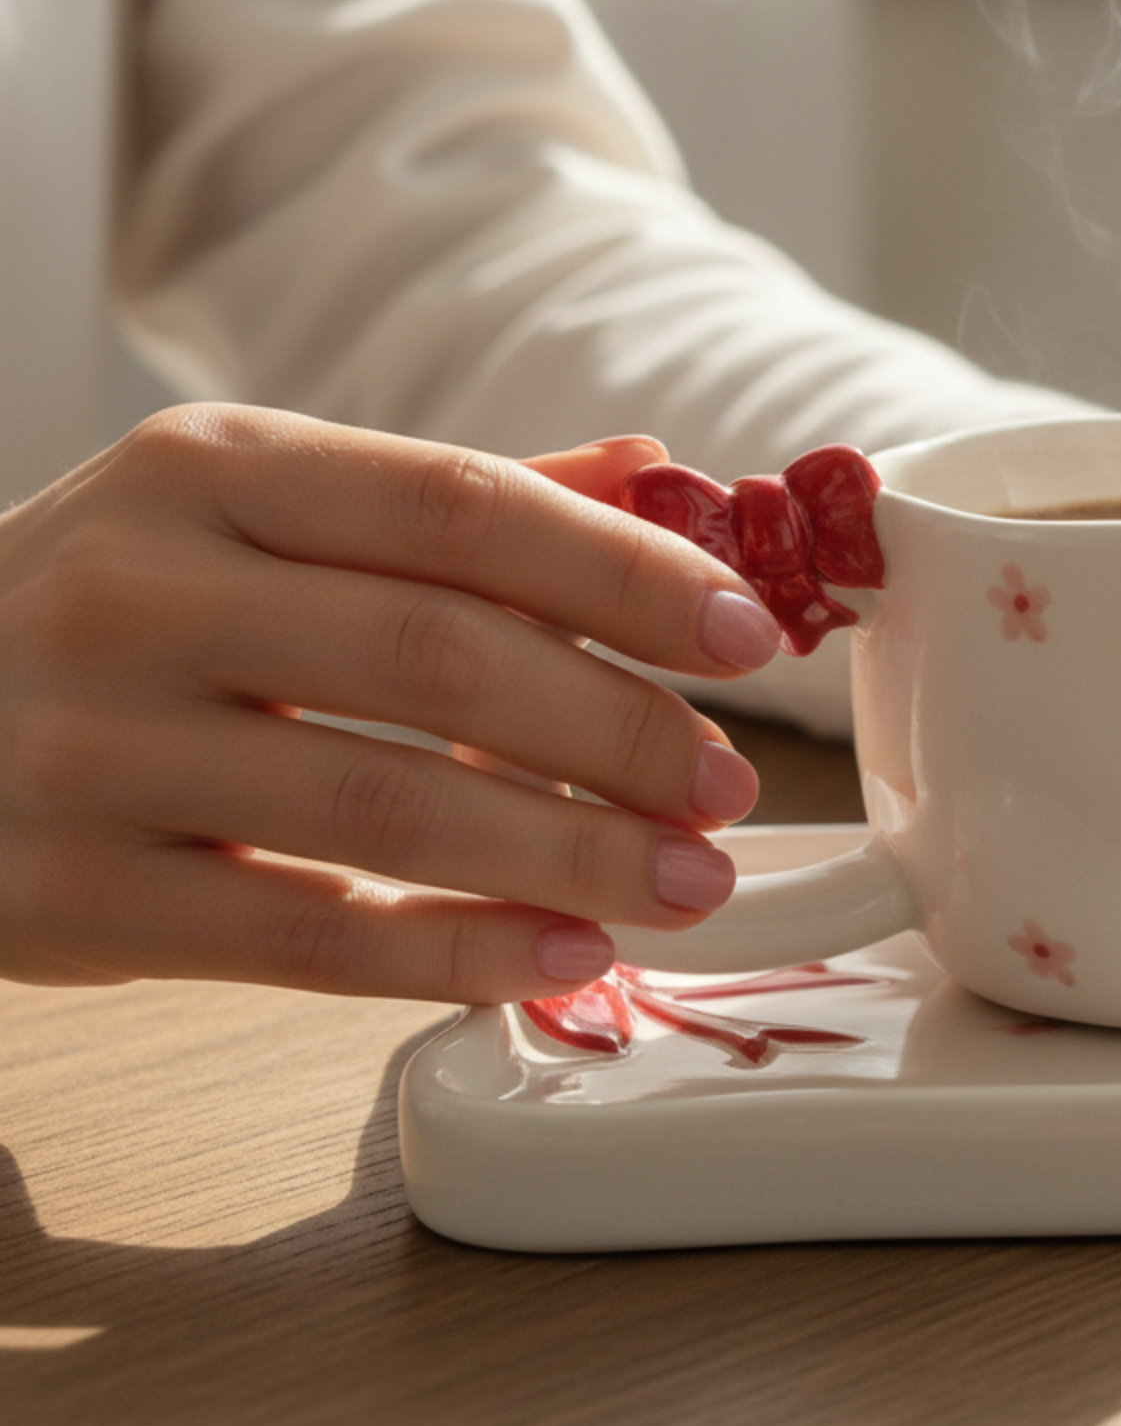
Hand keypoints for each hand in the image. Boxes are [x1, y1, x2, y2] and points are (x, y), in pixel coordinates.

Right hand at [0, 408, 786, 1000]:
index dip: (625, 572)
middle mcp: (142, 590)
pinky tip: (559, 955)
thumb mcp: (245, 513)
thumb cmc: (110, 608)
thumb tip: (654, 475)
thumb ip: (445, 503)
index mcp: (209, 470)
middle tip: (726, 785)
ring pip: (384, 807)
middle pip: (440, 655)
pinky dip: (450, 951)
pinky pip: (302, 937)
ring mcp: (92, 748)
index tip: (748, 634)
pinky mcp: (68, 895)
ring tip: (686, 881)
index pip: (461, 504)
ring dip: (567, 853)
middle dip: (617, 729)